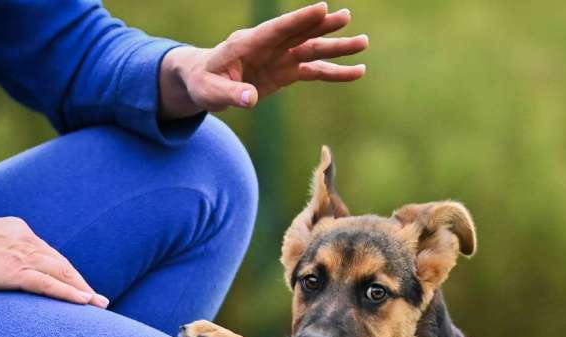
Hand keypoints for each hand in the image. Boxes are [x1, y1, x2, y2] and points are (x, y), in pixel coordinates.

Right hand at [0, 212, 108, 306]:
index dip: (64, 271)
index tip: (77, 285)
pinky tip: (85, 302)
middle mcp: (26, 240)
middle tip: (98, 300)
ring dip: (83, 291)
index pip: (49, 254)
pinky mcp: (16, 271)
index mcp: (18, 230)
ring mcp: (22, 255)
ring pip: (62, 274)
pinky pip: (50, 284)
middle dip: (81, 283)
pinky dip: (69, 294)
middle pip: (61, 265)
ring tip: (99, 306)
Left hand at [158, 2, 366, 118]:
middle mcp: (268, 46)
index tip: (321, 8)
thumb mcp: (209, 92)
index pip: (276, 29)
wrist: (204, 81)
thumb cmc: (203, 83)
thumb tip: (251, 99)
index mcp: (247, 44)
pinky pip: (314, 70)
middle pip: (299, 34)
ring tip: (363, 43)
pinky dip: (335, 72)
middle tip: (345, 17)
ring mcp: (279, 57)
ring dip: (337, 47)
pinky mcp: (286, 71)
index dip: (299, 20)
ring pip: (312, 49)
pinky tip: (356, 71)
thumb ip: (230, 94)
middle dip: (322, 26)